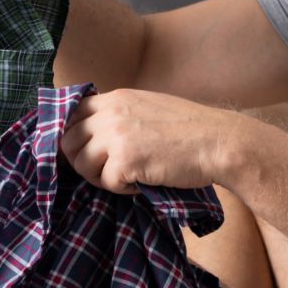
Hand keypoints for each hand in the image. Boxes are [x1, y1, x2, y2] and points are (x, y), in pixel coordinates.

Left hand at [59, 89, 247, 193]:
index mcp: (116, 97)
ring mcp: (116, 135)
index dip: (72, 137)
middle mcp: (111, 113)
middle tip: (105, 171)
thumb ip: (120, 114)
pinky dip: (122, 189)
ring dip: (100, 177)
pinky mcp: (126, 160)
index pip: (71, 113)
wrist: (218, 142)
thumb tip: (93, 133)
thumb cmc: (190, 130)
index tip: (84, 152)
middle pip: (68, 141)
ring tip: (126, 177)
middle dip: (81, 161)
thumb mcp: (148, 107)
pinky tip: (142, 183)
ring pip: (81, 164)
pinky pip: (106, 182)